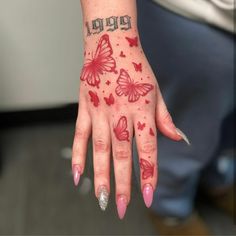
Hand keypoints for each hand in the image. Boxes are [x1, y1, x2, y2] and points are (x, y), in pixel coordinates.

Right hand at [71, 31, 188, 218]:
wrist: (111, 44)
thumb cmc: (135, 68)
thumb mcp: (156, 91)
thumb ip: (165, 118)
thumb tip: (178, 139)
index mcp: (142, 110)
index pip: (147, 149)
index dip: (148, 173)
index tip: (148, 196)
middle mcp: (121, 113)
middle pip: (122, 154)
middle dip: (122, 183)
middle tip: (120, 207)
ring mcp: (100, 111)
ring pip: (101, 149)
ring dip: (100, 175)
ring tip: (101, 198)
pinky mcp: (85, 107)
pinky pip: (79, 135)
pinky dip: (77, 155)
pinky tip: (77, 174)